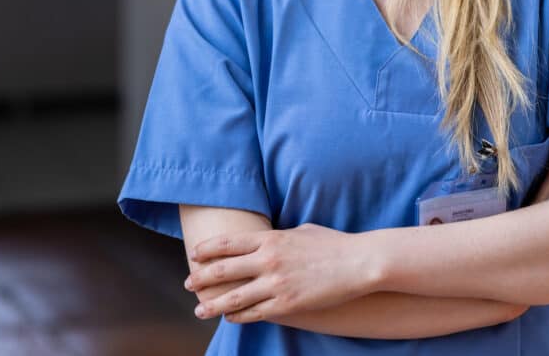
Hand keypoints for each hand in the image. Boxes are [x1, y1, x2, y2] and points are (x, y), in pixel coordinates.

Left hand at [184, 222, 373, 322]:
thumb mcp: (302, 230)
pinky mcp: (287, 304)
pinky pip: (254, 313)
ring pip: (233, 298)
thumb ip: (279, 237)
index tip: (194, 255)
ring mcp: (276, 284)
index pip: (228, 243)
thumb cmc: (333, 244)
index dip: (207, 249)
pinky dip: (238, 316)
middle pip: (223, 270)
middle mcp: (269, 260)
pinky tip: (230, 317)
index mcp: (271, 239)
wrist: (359, 263)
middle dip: (201, 278)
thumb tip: (266, 241)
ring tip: (200, 309)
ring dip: (213, 305)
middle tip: (189, 283)